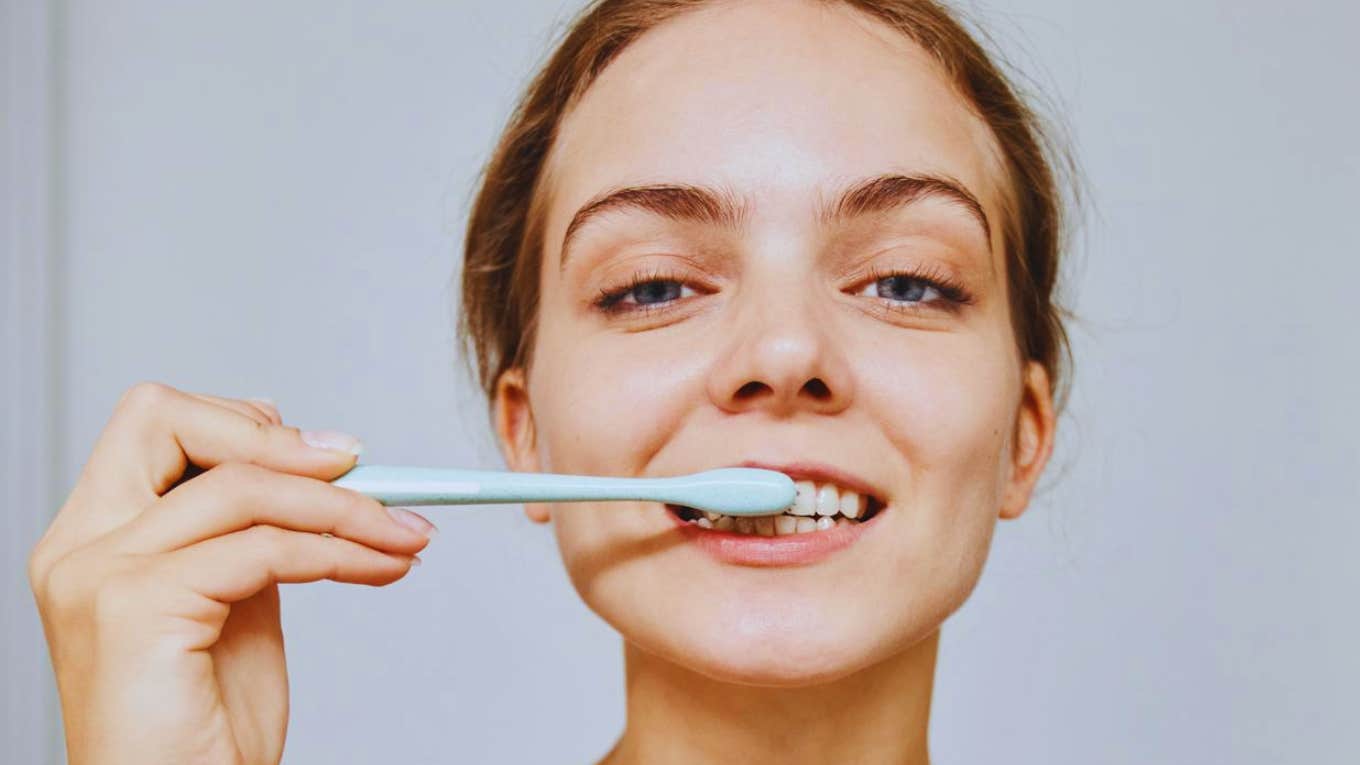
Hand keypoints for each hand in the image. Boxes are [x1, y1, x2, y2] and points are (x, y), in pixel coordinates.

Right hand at [28, 382, 435, 764]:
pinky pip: (264, 548)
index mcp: (95, 536)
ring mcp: (98, 575)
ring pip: (241, 486)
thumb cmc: (204, 729)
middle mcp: (79, 546)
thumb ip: (249, 532)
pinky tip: (379, 567)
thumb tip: (305, 462)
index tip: (331, 456)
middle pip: (166, 417)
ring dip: (346, 505)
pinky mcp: (135, 609)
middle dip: (279, 438)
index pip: (157, 421)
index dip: (247, 425)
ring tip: (403, 534)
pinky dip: (339, 551)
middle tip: (363, 471)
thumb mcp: (234, 602)